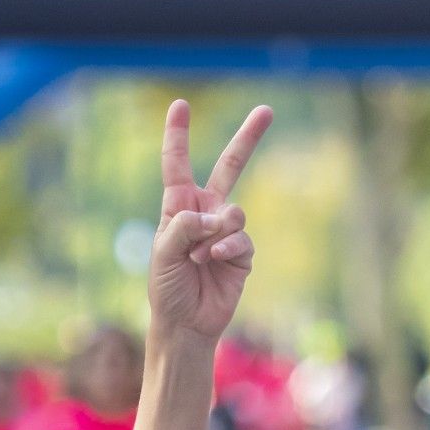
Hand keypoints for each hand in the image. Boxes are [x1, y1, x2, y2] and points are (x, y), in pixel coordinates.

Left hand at [149, 99, 270, 340]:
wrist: (186, 324)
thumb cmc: (166, 289)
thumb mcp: (163, 253)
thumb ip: (184, 226)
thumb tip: (217, 216)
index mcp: (178, 208)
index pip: (178, 166)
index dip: (178, 136)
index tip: (179, 105)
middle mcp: (205, 213)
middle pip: (230, 167)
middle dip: (248, 139)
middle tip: (266, 110)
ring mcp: (226, 231)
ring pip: (234, 212)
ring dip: (214, 236)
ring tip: (198, 259)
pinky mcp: (242, 251)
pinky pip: (240, 238)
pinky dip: (225, 249)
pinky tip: (213, 263)